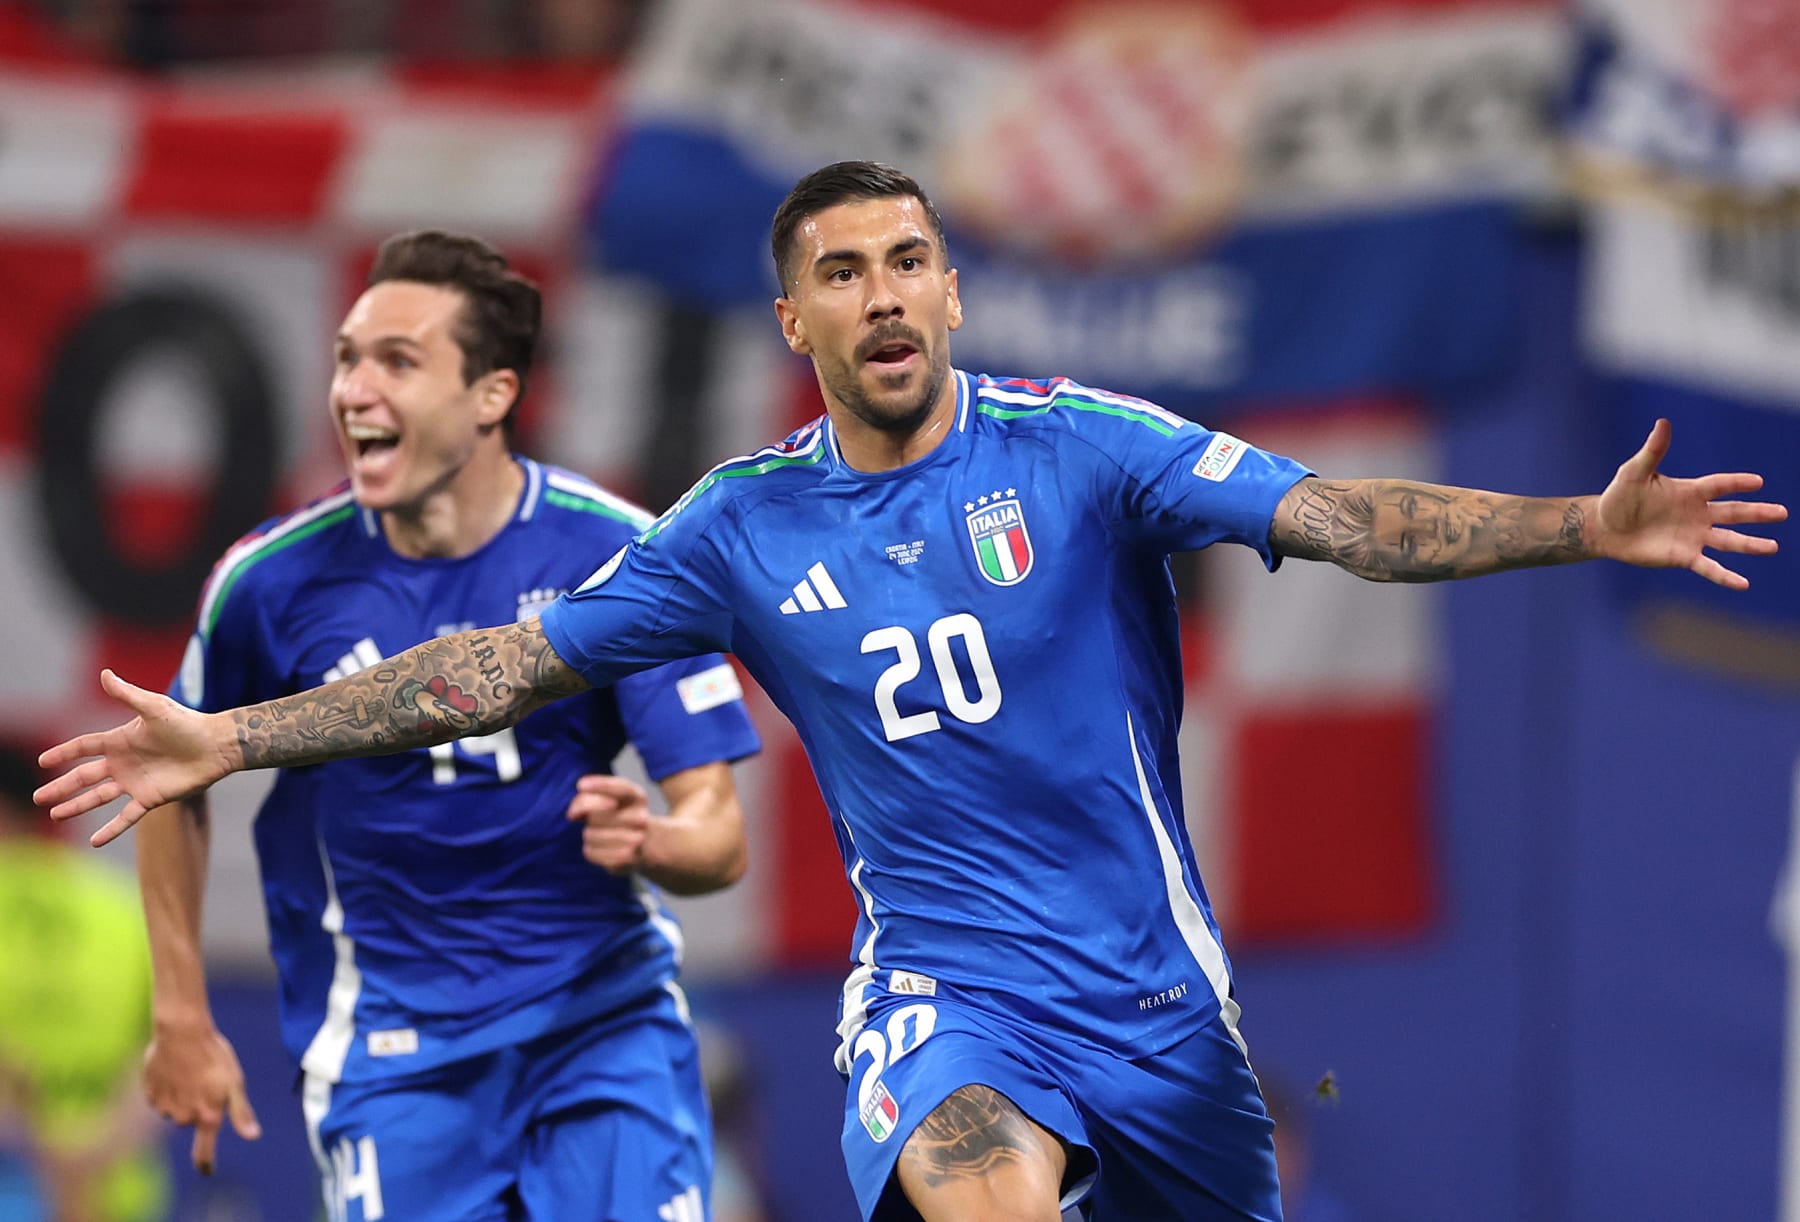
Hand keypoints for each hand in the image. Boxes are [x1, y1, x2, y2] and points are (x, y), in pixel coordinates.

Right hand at [34, 670, 234, 846]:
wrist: (217, 745)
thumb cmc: (187, 723)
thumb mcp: (154, 707)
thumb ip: (128, 695)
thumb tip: (105, 674)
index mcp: (120, 741)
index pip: (84, 747)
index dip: (63, 753)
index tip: (42, 761)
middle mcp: (124, 763)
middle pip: (84, 777)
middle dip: (61, 787)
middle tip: (37, 798)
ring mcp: (135, 782)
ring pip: (98, 797)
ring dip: (76, 806)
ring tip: (54, 814)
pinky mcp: (151, 799)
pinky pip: (126, 817)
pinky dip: (110, 829)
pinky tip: (94, 841)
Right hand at [143, 1022, 260, 1174]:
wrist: (182, 1033)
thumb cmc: (214, 1056)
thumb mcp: (235, 1083)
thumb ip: (241, 1112)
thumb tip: (253, 1136)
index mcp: (207, 1117)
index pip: (204, 1150)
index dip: (206, 1162)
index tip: (207, 1172)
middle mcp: (184, 1118)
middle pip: (192, 1121)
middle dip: (199, 1105)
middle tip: (204, 1080)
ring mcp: (165, 1108)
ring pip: (176, 1109)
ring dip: (183, 1096)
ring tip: (190, 1071)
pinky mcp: (151, 1095)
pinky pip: (161, 1098)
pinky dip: (167, 1087)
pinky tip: (174, 1068)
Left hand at [565, 774, 652, 873]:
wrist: (644, 844)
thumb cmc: (618, 815)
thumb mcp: (608, 799)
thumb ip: (587, 798)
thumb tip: (573, 814)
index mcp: (638, 797)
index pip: (619, 787)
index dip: (599, 785)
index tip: (580, 785)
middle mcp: (641, 817)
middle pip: (594, 814)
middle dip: (588, 817)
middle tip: (598, 820)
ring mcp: (635, 840)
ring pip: (589, 834)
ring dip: (589, 834)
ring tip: (603, 835)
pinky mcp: (625, 859)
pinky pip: (589, 851)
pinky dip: (590, 850)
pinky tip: (603, 848)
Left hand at [1596, 419, 1785, 587]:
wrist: (1604, 528)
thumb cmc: (1619, 497)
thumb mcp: (1634, 473)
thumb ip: (1653, 451)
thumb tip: (1662, 422)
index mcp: (1690, 492)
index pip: (1720, 485)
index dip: (1738, 483)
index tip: (1758, 482)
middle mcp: (1697, 514)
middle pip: (1734, 513)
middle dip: (1758, 513)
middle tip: (1782, 513)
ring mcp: (1693, 537)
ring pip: (1729, 540)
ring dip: (1750, 544)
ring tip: (1773, 547)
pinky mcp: (1683, 557)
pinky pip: (1709, 567)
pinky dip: (1725, 576)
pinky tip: (1743, 584)